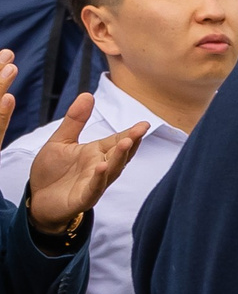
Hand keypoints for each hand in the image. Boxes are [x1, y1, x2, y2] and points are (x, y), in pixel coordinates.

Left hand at [19, 79, 145, 237]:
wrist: (38, 198)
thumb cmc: (52, 171)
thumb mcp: (61, 140)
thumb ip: (75, 120)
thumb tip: (88, 94)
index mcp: (96, 153)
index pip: (117, 141)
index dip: (131, 133)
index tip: (144, 124)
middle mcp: (100, 168)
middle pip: (120, 154)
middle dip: (131, 143)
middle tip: (140, 130)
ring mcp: (94, 183)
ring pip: (112, 170)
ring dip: (120, 157)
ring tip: (126, 143)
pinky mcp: (83, 198)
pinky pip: (94, 187)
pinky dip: (99, 178)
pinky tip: (102, 166)